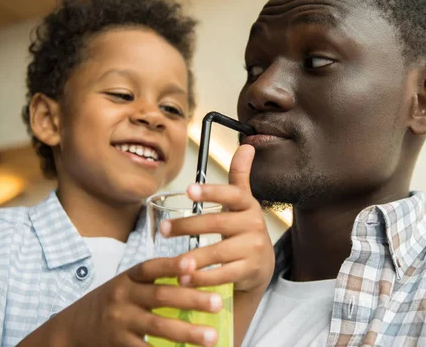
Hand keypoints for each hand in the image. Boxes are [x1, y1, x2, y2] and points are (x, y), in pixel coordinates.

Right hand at [19, 257, 221, 346]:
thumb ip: (153, 281)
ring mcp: (119, 322)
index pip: (151, 267)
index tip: (193, 263)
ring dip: (186, 332)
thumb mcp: (125, 285)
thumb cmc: (110, 303)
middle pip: (160, 296)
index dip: (172, 265)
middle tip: (218, 303)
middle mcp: (122, 297)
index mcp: (127, 278)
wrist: (71, 329)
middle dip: (191, 300)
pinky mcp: (118, 345)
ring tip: (211, 336)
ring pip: (157, 327)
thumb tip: (194, 275)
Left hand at [161, 144, 274, 294]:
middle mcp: (253, 225)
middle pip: (217, 224)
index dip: (211, 192)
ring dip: (195, 258)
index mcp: (249, 205)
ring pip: (219, 253)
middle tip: (164, 230)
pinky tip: (185, 279)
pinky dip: (203, 279)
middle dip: (188, 227)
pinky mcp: (249, 271)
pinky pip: (223, 275)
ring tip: (175, 262)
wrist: (262, 264)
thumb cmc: (244, 228)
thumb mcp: (243, 202)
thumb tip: (246, 146)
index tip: (188, 190)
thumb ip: (240, 176)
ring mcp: (252, 249)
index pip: (232, 194)